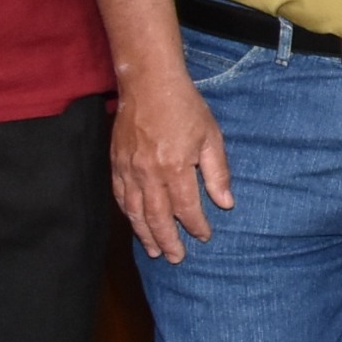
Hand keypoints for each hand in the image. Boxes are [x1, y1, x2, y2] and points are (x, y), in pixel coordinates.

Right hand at [112, 70, 232, 261]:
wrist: (149, 83)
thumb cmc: (185, 107)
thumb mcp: (211, 138)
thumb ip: (218, 173)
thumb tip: (226, 204)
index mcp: (175, 168)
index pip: (186, 208)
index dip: (196, 226)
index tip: (204, 236)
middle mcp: (148, 173)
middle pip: (157, 217)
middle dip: (168, 240)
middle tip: (176, 258)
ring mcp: (128, 169)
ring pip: (134, 211)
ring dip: (144, 234)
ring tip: (154, 251)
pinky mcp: (115, 162)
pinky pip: (119, 195)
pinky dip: (127, 213)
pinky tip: (134, 223)